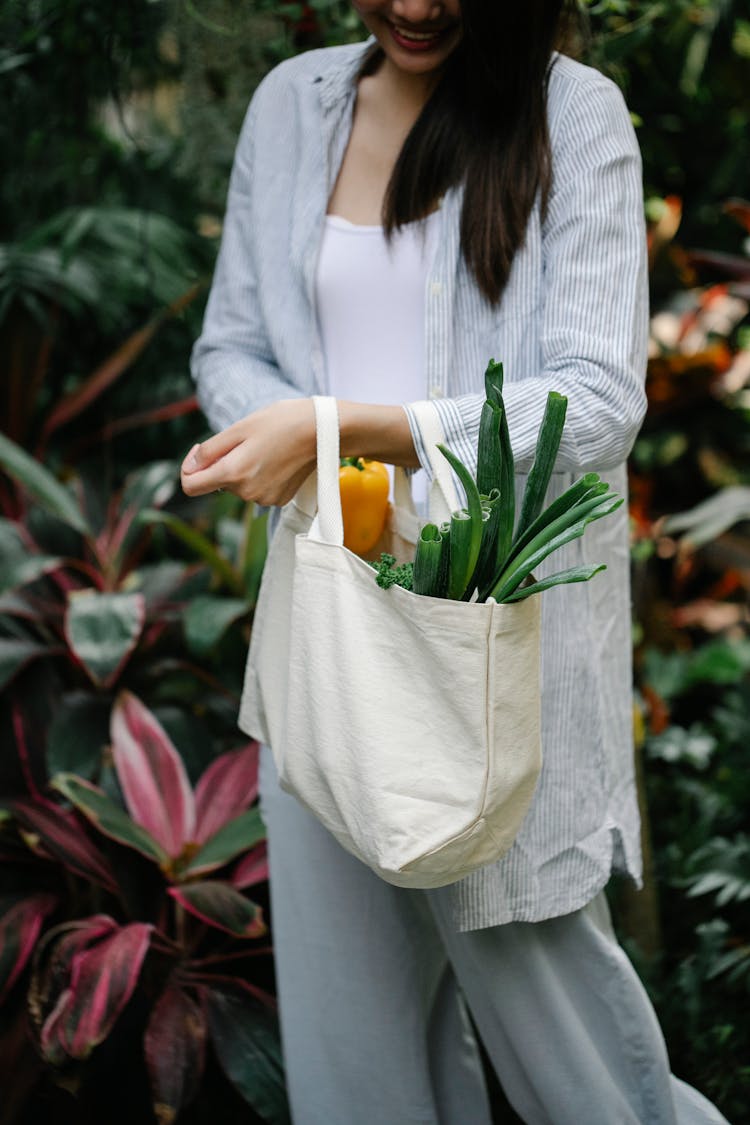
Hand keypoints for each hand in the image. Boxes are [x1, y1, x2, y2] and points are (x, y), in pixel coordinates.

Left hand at [181, 398, 315, 505]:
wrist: (322, 431)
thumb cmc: (281, 422)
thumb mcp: (240, 428)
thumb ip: (210, 450)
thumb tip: (191, 466)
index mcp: (233, 473)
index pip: (191, 486)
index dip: (189, 468)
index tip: (202, 451)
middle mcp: (247, 493)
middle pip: (218, 483)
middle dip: (224, 463)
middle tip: (245, 441)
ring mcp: (264, 499)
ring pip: (238, 486)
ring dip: (242, 469)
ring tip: (264, 448)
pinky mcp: (278, 500)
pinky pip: (256, 489)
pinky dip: (259, 476)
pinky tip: (275, 459)